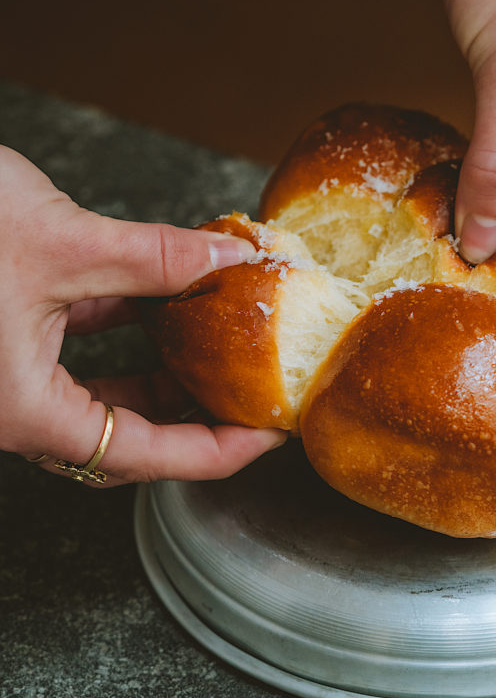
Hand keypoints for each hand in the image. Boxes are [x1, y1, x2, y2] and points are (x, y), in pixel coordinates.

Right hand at [1, 146, 285, 485]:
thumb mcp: (61, 241)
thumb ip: (154, 257)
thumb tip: (228, 257)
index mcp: (21, 409)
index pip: (138, 456)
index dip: (214, 451)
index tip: (266, 437)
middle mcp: (12, 402)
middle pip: (123, 433)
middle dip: (193, 417)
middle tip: (251, 398)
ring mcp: (6, 368)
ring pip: (101, 390)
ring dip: (162, 370)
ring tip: (222, 350)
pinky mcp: (4, 328)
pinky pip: (77, 343)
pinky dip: (124, 322)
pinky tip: (163, 295)